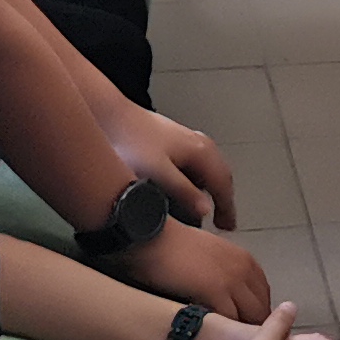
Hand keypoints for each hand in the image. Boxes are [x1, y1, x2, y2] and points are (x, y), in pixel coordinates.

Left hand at [119, 105, 236, 228]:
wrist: (110, 113)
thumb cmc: (130, 140)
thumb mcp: (158, 173)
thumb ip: (184, 192)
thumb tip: (205, 210)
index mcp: (201, 151)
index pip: (224, 184)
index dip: (227, 208)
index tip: (228, 226)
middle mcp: (199, 143)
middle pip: (221, 175)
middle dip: (223, 199)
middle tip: (222, 222)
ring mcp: (187, 139)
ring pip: (209, 168)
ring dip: (211, 188)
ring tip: (204, 208)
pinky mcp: (173, 139)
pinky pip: (196, 164)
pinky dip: (198, 179)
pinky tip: (185, 187)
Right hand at [132, 214, 271, 321]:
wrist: (154, 238)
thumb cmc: (174, 248)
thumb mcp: (211, 257)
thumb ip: (225, 275)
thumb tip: (226, 298)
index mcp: (245, 260)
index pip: (264, 296)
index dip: (258, 316)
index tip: (250, 331)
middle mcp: (245, 269)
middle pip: (262, 308)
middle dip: (255, 328)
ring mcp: (233, 279)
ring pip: (251, 316)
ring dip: (243, 333)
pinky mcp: (217, 290)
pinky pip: (231, 318)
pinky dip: (226, 332)